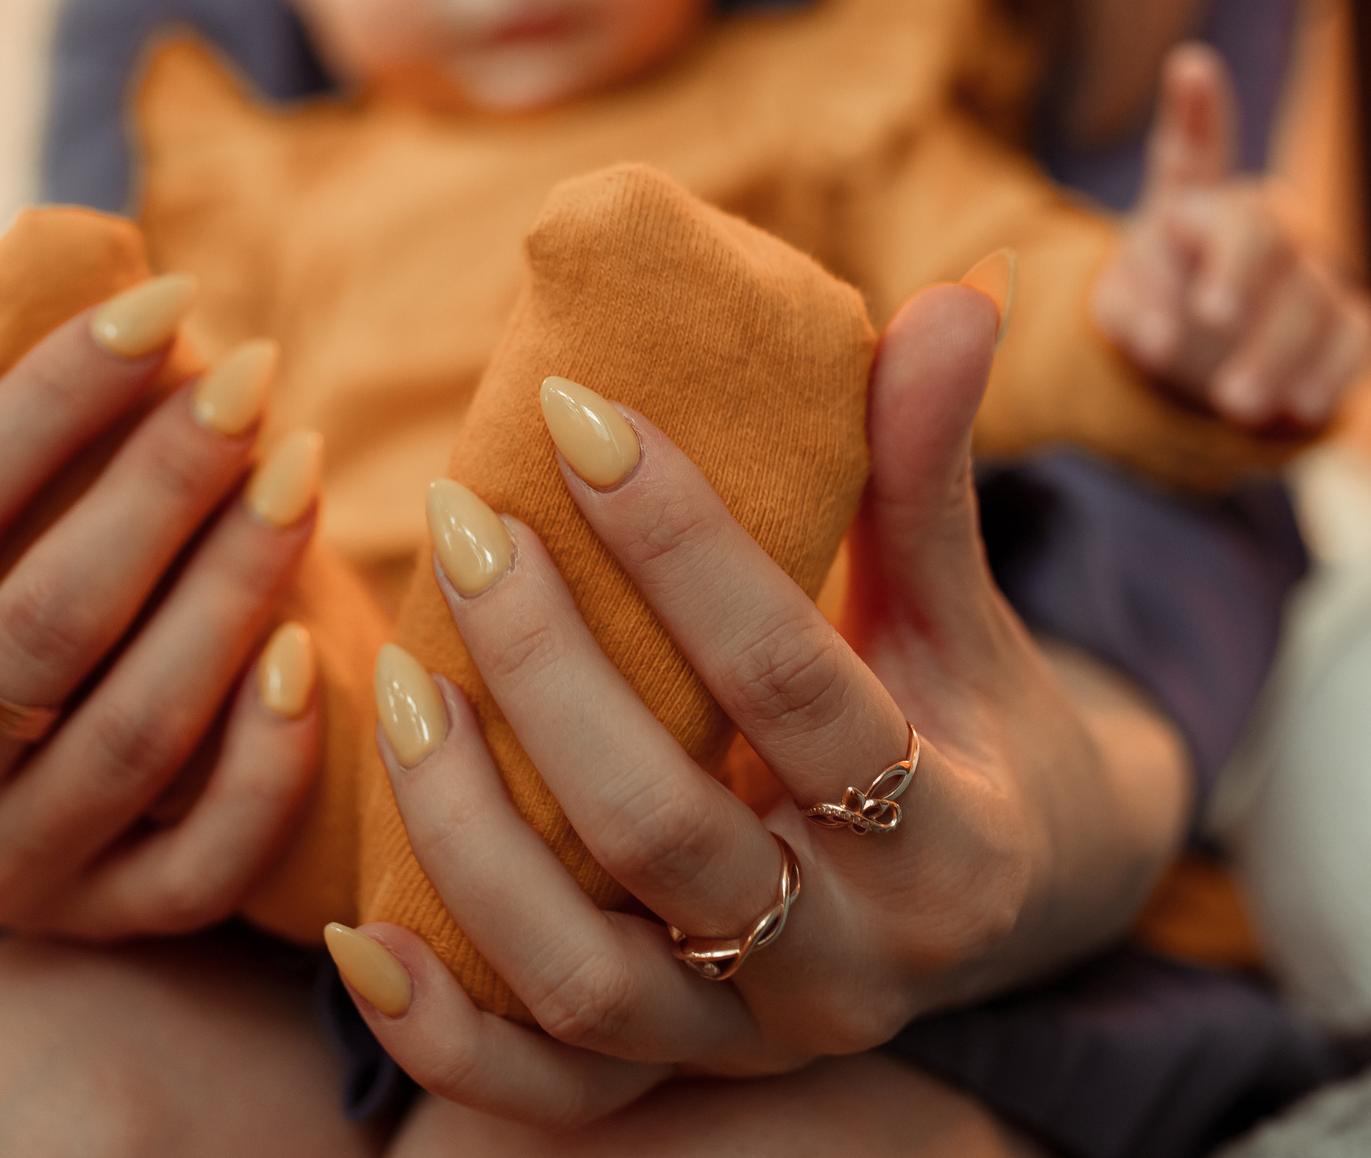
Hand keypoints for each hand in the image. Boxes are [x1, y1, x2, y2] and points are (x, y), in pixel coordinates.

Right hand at [0, 165, 323, 937]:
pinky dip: (265, 753)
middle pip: (40, 619)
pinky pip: (203, 855)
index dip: (50, 397)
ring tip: (304, 466)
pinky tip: (319, 647)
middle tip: (258, 375)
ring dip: (234, 587)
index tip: (168, 298)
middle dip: (162, 485)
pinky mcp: (106, 929)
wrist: (12, 788)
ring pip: (135, 727)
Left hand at [322, 285, 1190, 1126]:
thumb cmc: (962, 711)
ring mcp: (755, 1039)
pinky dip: (447, 1037)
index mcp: (950, 830)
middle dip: (545, 673)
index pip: (796, 680)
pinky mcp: (679, 1081)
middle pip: (666, 833)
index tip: (576, 413)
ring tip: (396, 684)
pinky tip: (360, 934)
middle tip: (460, 524)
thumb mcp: (956, 601)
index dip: (685, 546)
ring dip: (468, 835)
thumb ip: (924, 465)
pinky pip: (546, 1095)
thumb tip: (955, 294)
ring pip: (586, 979)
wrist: (1009, 898)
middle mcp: (855, 960)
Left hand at [1091, 42, 1370, 427]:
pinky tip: (1300, 406)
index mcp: (1191, 203)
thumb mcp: (1120, 306)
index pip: (1190, 153)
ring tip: (1231, 402)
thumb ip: (1130, 308)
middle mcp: (1257, 224)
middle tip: (1209, 316)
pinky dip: (1331, 370)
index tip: (1190, 66)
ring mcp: (1308, 270)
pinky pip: (1355, 335)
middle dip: (1238, 271)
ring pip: (1308, 296)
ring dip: (1273, 351)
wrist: (1201, 371)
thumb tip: (1161, 336)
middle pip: (1261, 229)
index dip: (1193, 110)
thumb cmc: (1155, 314)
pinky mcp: (1344, 321)